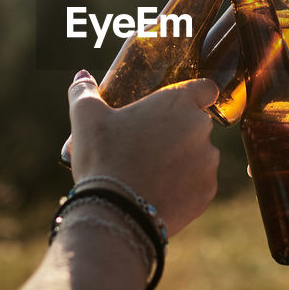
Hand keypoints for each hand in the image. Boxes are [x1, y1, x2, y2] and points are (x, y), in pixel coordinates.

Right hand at [67, 71, 219, 236]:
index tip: (177, 106)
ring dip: (183, 159)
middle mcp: (200, 129)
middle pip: (197, 123)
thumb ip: (85, 92)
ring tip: (152, 171)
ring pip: (200, 155)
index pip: (205, 88)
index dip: (195, 95)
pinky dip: (184, 186)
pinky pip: (199, 183)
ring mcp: (207, 162)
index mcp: (178, 103)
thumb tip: (81, 76)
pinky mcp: (207, 192)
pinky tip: (159, 191)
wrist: (116, 213)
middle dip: (179, 131)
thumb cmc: (103, 157)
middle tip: (149, 144)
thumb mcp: (86, 118)